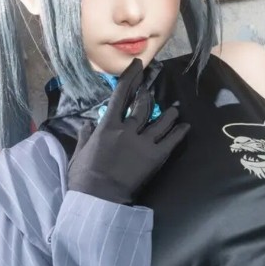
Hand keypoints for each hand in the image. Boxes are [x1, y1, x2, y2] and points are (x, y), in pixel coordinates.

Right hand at [66, 58, 189, 204]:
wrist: (99, 199)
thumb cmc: (84, 178)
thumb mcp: (79, 153)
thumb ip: (85, 136)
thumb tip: (88, 123)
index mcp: (107, 127)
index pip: (120, 96)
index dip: (130, 78)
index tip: (137, 66)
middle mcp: (128, 130)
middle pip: (142, 106)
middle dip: (147, 96)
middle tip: (150, 92)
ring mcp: (143, 143)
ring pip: (161, 122)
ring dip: (168, 114)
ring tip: (174, 110)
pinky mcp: (155, 158)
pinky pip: (171, 141)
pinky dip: (179, 132)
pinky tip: (185, 127)